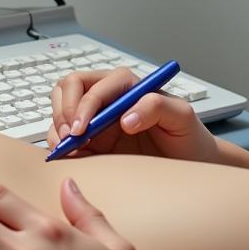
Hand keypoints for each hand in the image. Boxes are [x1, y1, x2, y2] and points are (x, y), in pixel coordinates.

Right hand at [47, 67, 219, 163]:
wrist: (190, 164)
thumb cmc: (188, 135)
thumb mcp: (181, 117)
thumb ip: (157, 106)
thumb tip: (124, 118)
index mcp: (126, 86)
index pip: (92, 85)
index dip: (82, 106)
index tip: (82, 130)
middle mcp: (108, 98)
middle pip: (68, 88)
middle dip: (63, 111)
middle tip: (70, 137)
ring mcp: (97, 120)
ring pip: (61, 110)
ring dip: (58, 128)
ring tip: (68, 149)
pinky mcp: (93, 142)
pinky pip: (64, 137)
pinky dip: (60, 146)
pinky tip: (71, 158)